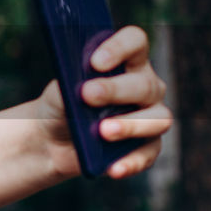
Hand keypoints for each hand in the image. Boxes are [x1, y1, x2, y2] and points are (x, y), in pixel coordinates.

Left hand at [35, 25, 173, 179]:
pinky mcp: (147, 147)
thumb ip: (69, 86)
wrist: (53, 138)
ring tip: (102, 131)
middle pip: (144, 84)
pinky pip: (149, 154)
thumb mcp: (58, 92)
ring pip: (157, 119)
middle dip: (116, 90)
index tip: (95, 62)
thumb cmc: (61, 104)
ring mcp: (151, 116)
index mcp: (126, 61)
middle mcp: (145, 86)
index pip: (135, 42)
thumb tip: (80, 90)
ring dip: (130, 125)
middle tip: (87, 95)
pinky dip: (132, 162)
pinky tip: (114, 168)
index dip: (119, 48)